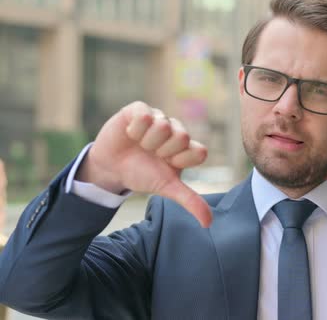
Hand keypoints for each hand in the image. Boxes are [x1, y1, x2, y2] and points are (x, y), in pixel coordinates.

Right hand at [76, 101, 210, 226]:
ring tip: (140, 145)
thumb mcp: (167, 187)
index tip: (169, 165)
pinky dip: (135, 129)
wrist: (111, 168)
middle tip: (152, 154)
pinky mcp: (140, 109)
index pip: (200, 151)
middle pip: (182, 137)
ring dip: (147, 142)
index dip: (182, 160)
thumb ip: (190, 200)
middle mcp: (176, 130)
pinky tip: (131, 134)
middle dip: (163, 151)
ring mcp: (159, 118)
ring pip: (163, 126)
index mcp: (186, 148)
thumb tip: (208, 223)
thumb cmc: (142, 174)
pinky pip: (145, 114)